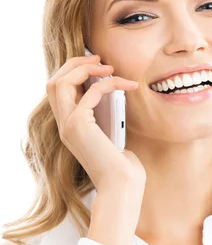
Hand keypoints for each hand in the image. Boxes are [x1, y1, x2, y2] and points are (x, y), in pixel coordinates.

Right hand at [46, 53, 146, 192]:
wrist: (122, 186)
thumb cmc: (123, 167)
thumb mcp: (113, 136)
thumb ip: (106, 117)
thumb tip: (115, 94)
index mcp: (69, 128)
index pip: (59, 92)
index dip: (73, 72)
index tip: (97, 65)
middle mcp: (63, 126)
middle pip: (54, 82)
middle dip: (74, 64)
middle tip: (98, 58)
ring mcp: (68, 126)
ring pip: (60, 82)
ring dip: (84, 68)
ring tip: (108, 67)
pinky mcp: (79, 125)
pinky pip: (90, 92)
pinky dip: (108, 83)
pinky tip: (125, 85)